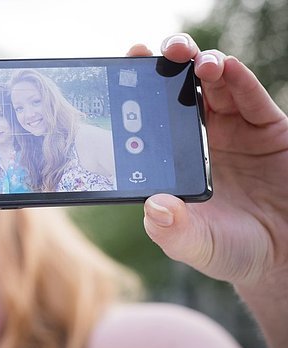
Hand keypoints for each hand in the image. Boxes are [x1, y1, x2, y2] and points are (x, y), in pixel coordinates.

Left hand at [130, 34, 287, 288]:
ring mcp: (231, 129)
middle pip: (175, 91)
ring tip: (187, 60)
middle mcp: (197, 138)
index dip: (132, 96)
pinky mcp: (265, 126)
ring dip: (196, 64)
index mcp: (172, 160)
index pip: (147, 121)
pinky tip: (222, 67)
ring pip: (210, 83)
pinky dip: (236, 76)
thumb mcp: (197, 245)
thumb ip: (173, 230)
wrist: (285, 254)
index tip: (116, 76)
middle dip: (160, 67)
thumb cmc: (233, 250)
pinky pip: (248, 94)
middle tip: (144, 55)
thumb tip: (154, 207)